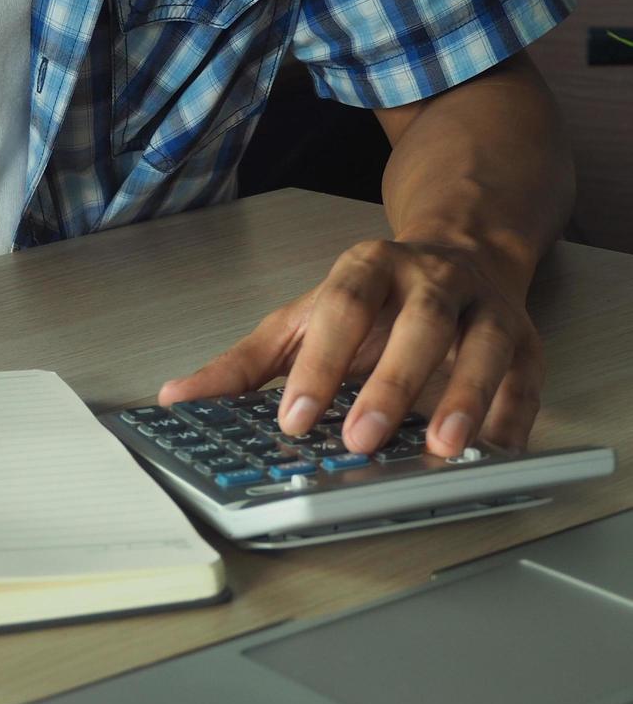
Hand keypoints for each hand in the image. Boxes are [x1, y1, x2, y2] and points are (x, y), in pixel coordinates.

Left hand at [158, 238, 543, 455]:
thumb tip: (176, 396)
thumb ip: (243, 363)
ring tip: (442, 448)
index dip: (318, 362)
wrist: (457, 253)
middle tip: (362, 440)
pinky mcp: (524, 337)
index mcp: (367, 270)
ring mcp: (483, 306)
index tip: (293, 418)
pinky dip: (516, 414)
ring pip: (484, 345)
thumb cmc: (368, 301)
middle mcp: (430, 280)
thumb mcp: (299, 321)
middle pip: (418, 325)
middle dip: (392, 382)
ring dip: (465, 396)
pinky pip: (527, 375)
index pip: (342, 308)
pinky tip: (498, 449)